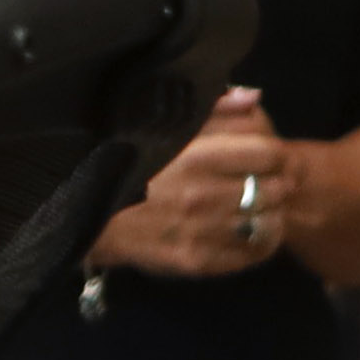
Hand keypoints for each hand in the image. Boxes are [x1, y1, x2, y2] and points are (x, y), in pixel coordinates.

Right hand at [92, 87, 300, 281]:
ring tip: (255, 208)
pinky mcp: (196, 261)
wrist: (83, 217)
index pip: (270, 152)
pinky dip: (260, 242)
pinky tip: (246, 232)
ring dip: (269, 213)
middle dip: (274, 183)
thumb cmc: (124, 165)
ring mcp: (200, 232)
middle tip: (260, 183)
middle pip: (275, 187)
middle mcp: (202, 195)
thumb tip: (254, 98)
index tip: (262, 156)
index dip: (272, 153)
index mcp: (196, 157)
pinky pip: (254, 252)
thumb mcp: (159, 127)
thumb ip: (211, 109)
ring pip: (270, 221)